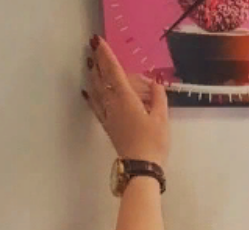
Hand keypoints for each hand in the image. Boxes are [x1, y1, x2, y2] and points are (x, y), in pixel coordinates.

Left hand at [83, 36, 169, 164]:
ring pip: (97, 91)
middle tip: (92, 47)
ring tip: (90, 63)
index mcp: (126, 99)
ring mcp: (108, 116)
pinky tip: (86, 92)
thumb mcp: (162, 118)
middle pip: (102, 79)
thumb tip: (155, 83)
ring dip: (93, 75)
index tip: (99, 41)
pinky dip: (91, 97)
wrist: (141, 167)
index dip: (107, 55)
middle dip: (98, 61)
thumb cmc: (153, 143)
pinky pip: (96, 107)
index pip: (114, 71)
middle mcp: (113, 104)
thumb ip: (158, 97)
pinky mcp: (108, 127)